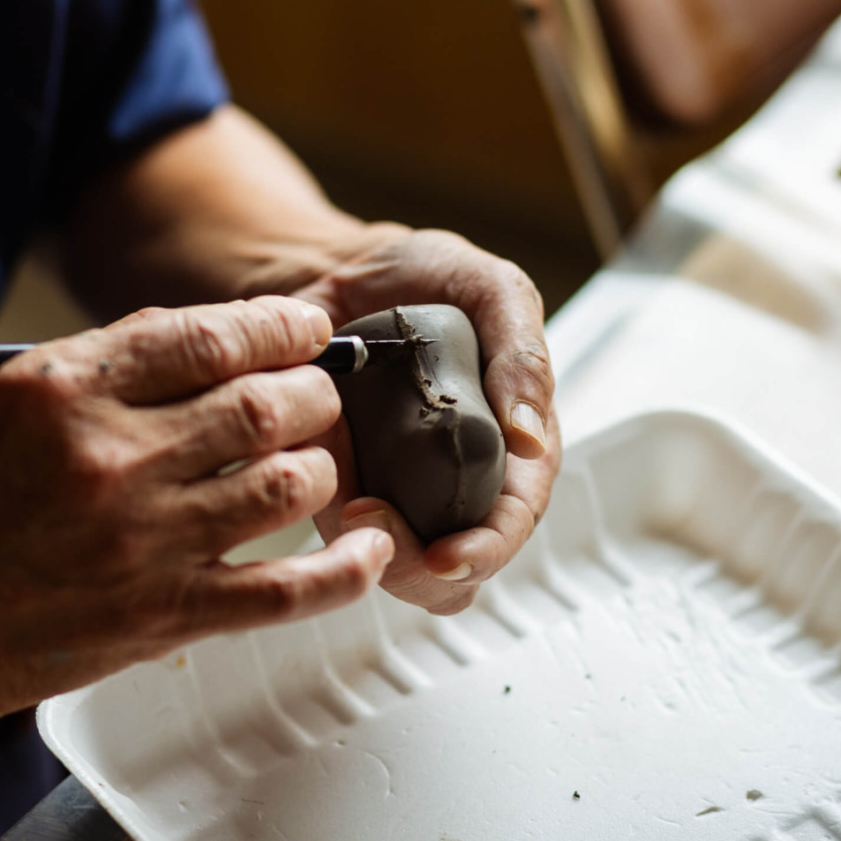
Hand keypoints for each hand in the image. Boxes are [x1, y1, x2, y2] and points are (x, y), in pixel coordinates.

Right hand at [0, 297, 392, 763]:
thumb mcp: (0, 403)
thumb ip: (103, 364)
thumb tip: (208, 337)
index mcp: (65, 390)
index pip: (210, 336)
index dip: (279, 327)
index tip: (305, 329)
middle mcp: (110, 457)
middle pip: (264, 404)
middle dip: (311, 391)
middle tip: (315, 394)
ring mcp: (141, 541)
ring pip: (287, 483)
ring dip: (320, 464)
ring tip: (312, 459)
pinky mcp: (161, 615)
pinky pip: (285, 590)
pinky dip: (346, 570)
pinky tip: (373, 548)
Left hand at [292, 228, 560, 615]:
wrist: (335, 269)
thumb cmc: (423, 276)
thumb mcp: (488, 288)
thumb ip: (522, 351)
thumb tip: (531, 438)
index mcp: (511, 442)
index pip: (514, 519)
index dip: (488, 548)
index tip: (448, 557)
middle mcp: (458, 479)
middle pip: (459, 567)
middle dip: (421, 568)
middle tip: (371, 521)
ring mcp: (400, 492)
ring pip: (401, 571)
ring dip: (373, 557)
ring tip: (345, 508)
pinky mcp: (343, 491)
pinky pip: (339, 540)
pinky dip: (325, 529)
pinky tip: (310, 486)